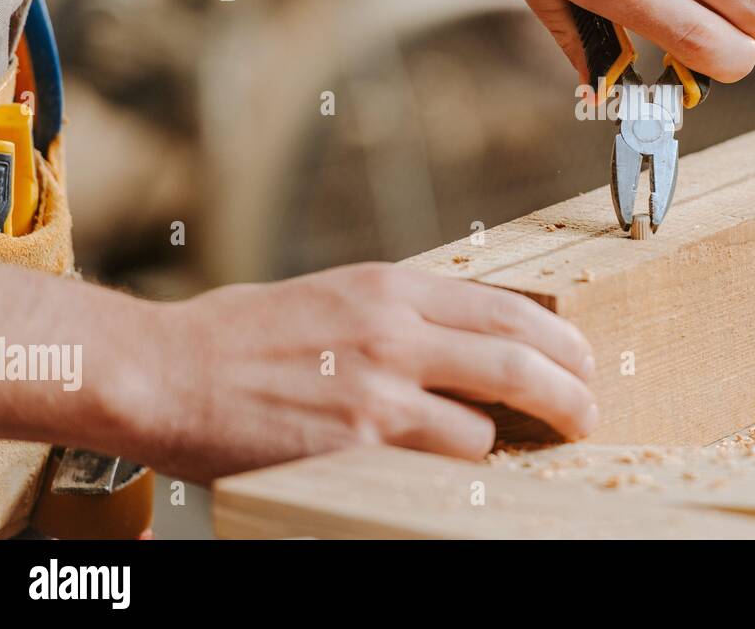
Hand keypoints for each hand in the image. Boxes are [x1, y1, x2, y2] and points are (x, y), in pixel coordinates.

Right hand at [131, 263, 596, 482]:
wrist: (165, 370)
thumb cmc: (245, 335)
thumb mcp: (337, 296)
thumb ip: (405, 312)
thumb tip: (471, 337)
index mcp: (392, 286)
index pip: (508, 307)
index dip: (560, 338)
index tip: (581, 359)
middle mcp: (395, 329)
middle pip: (519, 357)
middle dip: (571, 390)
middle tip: (589, 412)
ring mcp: (378, 388)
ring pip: (487, 421)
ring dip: (508, 441)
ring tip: (514, 450)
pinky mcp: (355, 443)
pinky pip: (440, 460)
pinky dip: (462, 467)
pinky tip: (459, 467)